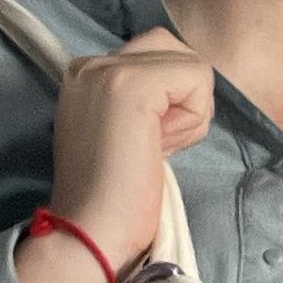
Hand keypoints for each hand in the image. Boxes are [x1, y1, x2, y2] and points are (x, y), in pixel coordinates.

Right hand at [15, 26, 213, 282]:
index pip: (155, 56)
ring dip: (189, 111)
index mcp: (85, 75)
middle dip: (182, 98)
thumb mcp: (125, 134)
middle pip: (174, 49)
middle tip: (154, 145)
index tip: (140, 145)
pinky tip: (160, 149)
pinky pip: (198, 78)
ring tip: (154, 148)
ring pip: (190, 64)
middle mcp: (89, 63)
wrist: (90, 232)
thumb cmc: (113, 199)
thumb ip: (146, 104)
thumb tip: (189, 87)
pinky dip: (192, 119)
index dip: (166, 103)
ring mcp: (107, 70)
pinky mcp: (130, 84)